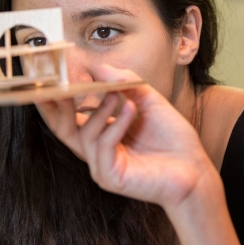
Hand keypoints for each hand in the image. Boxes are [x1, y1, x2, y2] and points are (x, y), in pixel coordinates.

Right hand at [36, 65, 215, 210]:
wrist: (195, 169)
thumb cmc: (171, 139)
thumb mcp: (148, 101)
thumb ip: (125, 84)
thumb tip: (100, 67)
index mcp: (99, 135)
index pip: (68, 118)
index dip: (55, 100)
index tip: (49, 79)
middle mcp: (95, 151)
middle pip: (62, 129)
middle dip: (57, 107)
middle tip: (58, 85)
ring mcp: (101, 166)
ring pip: (85, 135)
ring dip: (99, 111)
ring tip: (116, 95)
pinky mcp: (110, 177)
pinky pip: (104, 146)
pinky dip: (114, 124)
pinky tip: (130, 109)